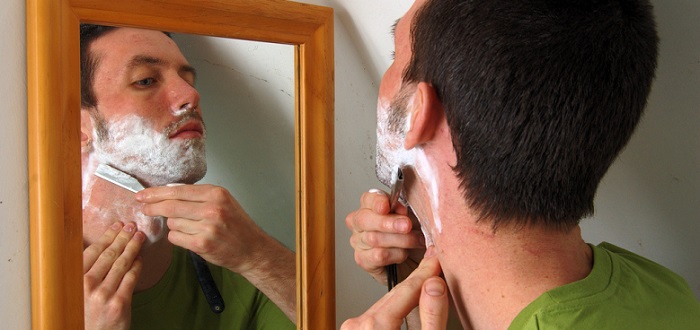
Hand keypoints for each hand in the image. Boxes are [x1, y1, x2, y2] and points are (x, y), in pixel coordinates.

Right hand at [83, 222, 143, 329]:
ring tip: (139, 237)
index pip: (92, 252)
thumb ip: (84, 273)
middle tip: (132, 226)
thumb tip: (100, 248)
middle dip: (122, 237)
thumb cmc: (85, 314)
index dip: (107, 236)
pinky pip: (131, 278)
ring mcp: (103, 294)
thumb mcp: (77, 292)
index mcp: (74, 280)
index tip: (116, 225)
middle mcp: (87, 286)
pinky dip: (137, 265)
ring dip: (132, 247)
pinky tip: (140, 257)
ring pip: (121, 263)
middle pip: (108, 254)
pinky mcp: (119, 303)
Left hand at [136, 184, 296, 321]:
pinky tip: (189, 238)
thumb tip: (169, 193)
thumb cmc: (237, 225)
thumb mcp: (224, 202)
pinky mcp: (202, 244)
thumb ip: (199, 196)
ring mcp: (207, 227)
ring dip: (174, 226)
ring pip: (172, 223)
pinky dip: (177, 238)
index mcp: (216, 194)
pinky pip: (176, 238)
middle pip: (171, 206)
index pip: (178, 190)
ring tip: (190, 228)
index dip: (157, 193)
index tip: (144, 195)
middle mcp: (212, 208)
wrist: (252, 249)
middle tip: (143, 208)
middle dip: (153, 207)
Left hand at [340, 248, 448, 329]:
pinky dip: (395, 305)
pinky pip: (379, 312)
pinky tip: (409, 297)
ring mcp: (354, 327)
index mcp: (375, 326)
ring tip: (425, 275)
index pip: (406, 290)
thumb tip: (434, 285)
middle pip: (395, 293)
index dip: (425, 273)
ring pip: (387, 301)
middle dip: (417, 278)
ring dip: (407, 290)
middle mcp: (358, 324)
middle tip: (434, 262)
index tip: (437, 260)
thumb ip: (431, 315)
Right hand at [346, 190, 425, 284]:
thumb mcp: (413, 219)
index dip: (377, 201)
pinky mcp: (363, 260)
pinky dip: (396, 254)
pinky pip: (378, 255)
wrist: (417, 262)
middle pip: (364, 219)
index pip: (367, 198)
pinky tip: (404, 254)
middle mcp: (360, 224)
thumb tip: (401, 211)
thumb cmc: (412, 237)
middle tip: (406, 226)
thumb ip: (404, 213)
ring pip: (373, 238)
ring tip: (416, 241)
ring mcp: (358, 242)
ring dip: (400, 240)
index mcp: (371, 207)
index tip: (387, 206)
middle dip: (388, 222)